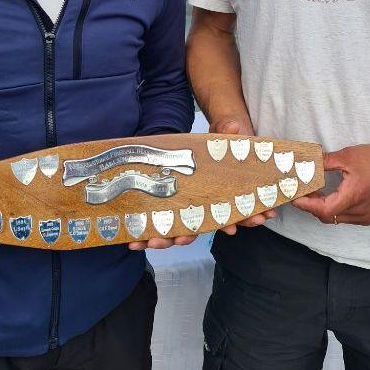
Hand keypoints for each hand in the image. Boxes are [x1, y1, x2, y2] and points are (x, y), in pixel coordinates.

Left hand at [127, 116, 274, 249]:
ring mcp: (182, 211)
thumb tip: (235, 126)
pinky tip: (134, 243)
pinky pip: (155, 227)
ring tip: (152, 242)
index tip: (232, 230)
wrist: (190, 146)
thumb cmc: (210, 148)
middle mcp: (201, 209)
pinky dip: (145, 237)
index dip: (234, 222)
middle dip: (187, 237)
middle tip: (180, 239)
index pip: (231, 214)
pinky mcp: (164, 210)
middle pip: (198, 228)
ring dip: (164, 240)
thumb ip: (227, 134)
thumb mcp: (220, 138)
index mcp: (220, 197)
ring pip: (175, 232)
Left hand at [292, 144, 369, 225]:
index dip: (306, 205)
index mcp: (353, 197)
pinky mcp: (368, 216)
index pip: (323, 209)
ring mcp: (365, 216)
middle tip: (302, 191)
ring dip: (323, 208)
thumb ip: (325, 161)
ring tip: (315, 191)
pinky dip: (335, 209)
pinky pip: (345, 217)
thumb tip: (306, 162)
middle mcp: (359, 212)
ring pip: (336, 218)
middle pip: (327, 216)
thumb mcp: (347, 156)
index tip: (294, 197)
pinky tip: (330, 195)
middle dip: (311, 205)